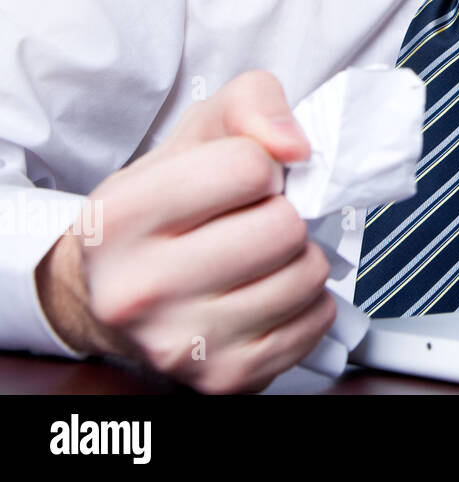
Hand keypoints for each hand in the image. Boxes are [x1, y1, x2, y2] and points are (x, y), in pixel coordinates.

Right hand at [36, 69, 336, 393]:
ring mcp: (181, 343)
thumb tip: (295, 145)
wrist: (118, 290)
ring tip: (260, 256)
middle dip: (282, 214)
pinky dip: (307, 301)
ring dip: (299, 257)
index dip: (260, 165)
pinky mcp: (224, 379)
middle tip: (254, 220)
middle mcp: (139, 289)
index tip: (240, 180)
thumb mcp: (200, 130)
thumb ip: (252, 103)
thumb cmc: (168, 203)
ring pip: (306, 276)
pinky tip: (267, 291)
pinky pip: (316, 320)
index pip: (249, 167)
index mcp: (120, 216)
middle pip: (282, 228)